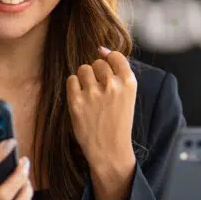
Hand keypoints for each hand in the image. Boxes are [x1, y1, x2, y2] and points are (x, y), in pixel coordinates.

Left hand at [66, 47, 137, 175]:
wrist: (110, 150)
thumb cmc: (118, 121)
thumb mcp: (128, 95)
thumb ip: (118, 72)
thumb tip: (100, 49)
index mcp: (129, 83)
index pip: (116, 56)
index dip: (109, 61)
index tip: (107, 73)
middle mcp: (112, 85)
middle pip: (97, 63)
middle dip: (96, 74)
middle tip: (99, 92)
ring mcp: (93, 93)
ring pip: (83, 69)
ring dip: (84, 79)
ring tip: (89, 95)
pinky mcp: (76, 102)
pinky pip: (71, 80)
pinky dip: (74, 87)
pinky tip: (81, 100)